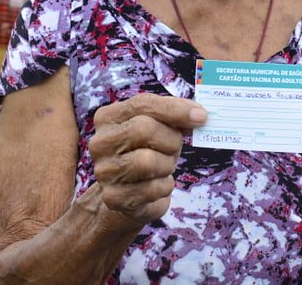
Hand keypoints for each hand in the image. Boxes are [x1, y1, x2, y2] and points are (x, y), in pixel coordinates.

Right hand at [89, 94, 206, 228]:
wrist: (130, 194)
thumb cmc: (148, 151)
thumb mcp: (159, 128)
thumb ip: (175, 117)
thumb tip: (199, 116)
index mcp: (108, 117)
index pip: (143, 104)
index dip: (175, 109)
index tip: (201, 116)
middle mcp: (100, 142)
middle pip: (143, 129)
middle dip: (170, 139)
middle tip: (175, 147)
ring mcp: (104, 171)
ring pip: (147, 160)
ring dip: (167, 164)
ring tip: (164, 166)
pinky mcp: (113, 197)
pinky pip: (152, 188)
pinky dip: (164, 186)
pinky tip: (158, 184)